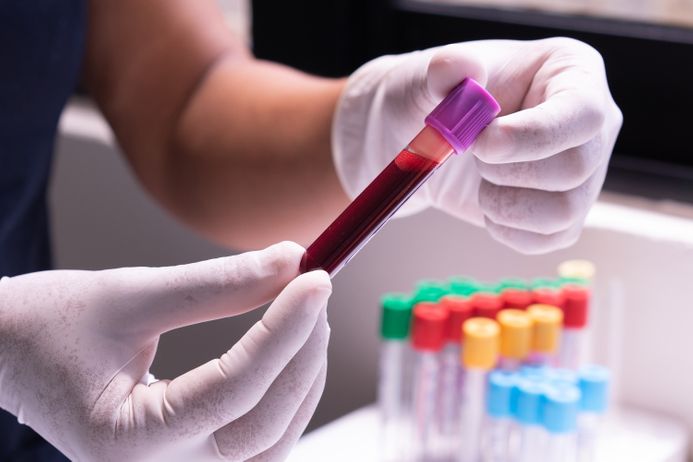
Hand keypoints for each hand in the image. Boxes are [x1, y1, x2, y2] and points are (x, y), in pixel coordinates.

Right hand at [0, 242, 330, 460]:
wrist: (11, 355)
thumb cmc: (48, 326)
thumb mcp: (129, 295)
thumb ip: (216, 284)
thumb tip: (289, 261)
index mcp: (127, 442)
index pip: (233, 389)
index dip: (284, 329)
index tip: (314, 278)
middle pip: (262, 424)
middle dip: (301, 353)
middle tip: (314, 289)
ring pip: (271, 441)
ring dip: (300, 376)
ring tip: (307, 315)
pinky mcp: (187, 459)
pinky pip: (257, 440)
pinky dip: (283, 395)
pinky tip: (291, 351)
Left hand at [333, 38, 621, 252]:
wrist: (430, 139)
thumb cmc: (439, 98)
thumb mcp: (432, 76)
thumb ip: (443, 70)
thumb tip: (453, 68)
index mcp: (573, 72)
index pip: (582, 113)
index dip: (533, 136)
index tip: (483, 144)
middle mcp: (592, 124)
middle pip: (575, 167)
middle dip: (508, 171)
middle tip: (472, 155)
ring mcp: (585, 172)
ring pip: (564, 211)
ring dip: (504, 203)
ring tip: (478, 179)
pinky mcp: (565, 213)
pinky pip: (548, 238)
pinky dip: (506, 228)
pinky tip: (485, 201)